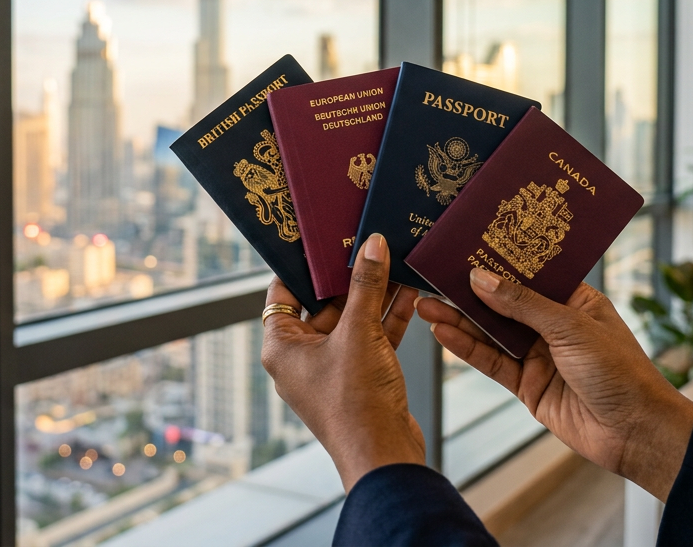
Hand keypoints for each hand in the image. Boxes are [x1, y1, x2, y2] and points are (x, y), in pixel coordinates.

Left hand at [260, 234, 424, 491]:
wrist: (384, 454)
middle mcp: (301, 357)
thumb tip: (372, 246)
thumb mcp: (360, 333)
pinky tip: (410, 293)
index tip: (320, 239)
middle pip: (322, 304)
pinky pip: (370, 339)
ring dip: (374, 296)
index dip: (301, 265)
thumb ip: (366, 286)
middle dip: (348, 277)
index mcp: (282, 347)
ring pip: (351, 321)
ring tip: (395, 261)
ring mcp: (331, 369)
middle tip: (366, 243)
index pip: (282, 293)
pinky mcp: (359, 378)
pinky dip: (387, 319)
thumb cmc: (356, 401)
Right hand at [415, 269, 692, 500]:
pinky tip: (443, 333)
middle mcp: (555, 325)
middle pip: (504, 303)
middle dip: (470, 292)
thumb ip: (522, 304)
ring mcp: (539, 355)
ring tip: (426, 304)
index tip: (466, 249)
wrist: (635, 433)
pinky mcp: (527, 385)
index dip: (499, 262)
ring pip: (492, 333)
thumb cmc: (620, 372)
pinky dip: (467, 349)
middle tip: (435, 277)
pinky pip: (492, 362)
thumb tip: (481, 279)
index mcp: (575, 301)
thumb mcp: (570, 328)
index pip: (530, 275)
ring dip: (460, 320)